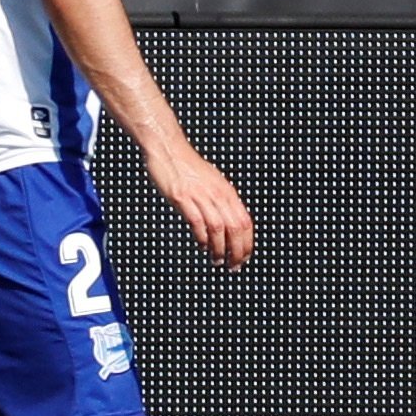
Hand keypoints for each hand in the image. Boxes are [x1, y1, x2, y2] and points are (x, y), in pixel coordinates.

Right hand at [146, 141, 254, 270]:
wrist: (168, 149)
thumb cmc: (187, 167)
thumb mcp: (211, 182)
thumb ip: (220, 201)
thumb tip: (227, 223)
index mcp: (226, 191)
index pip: (245, 221)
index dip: (247, 243)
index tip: (244, 257)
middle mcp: (217, 193)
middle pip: (235, 227)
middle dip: (237, 251)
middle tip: (233, 266)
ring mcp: (200, 195)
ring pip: (218, 228)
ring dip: (219, 249)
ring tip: (217, 261)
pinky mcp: (183, 198)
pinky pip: (198, 222)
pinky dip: (202, 238)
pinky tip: (202, 246)